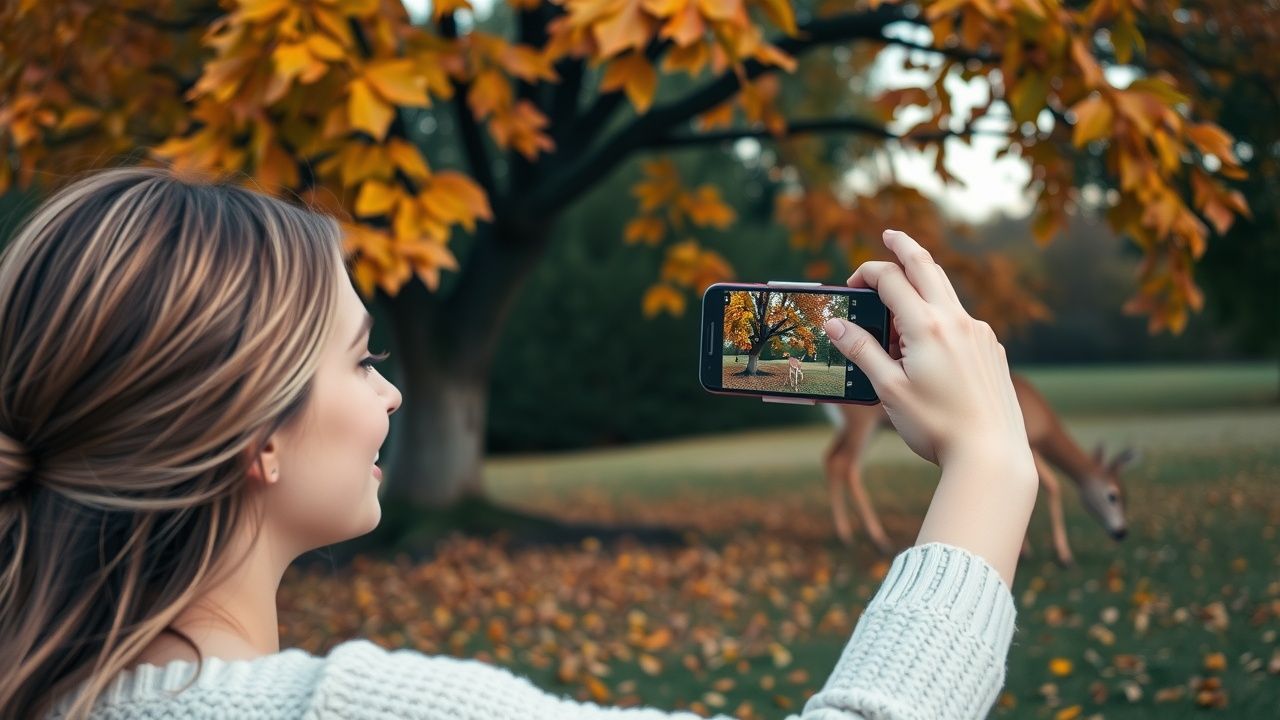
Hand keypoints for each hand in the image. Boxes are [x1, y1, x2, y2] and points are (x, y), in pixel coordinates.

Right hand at [823, 230, 1032, 472]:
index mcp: (927, 326)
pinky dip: (939, 316)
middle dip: (905, 247)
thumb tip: (834, 324)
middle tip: (890, 235)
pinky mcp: (992, 349)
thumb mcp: (888, 389)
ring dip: (921, 286)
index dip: (866, 275)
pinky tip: (927, 347)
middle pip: (927, 266)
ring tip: (900, 305)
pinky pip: (961, 320)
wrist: (991, 454)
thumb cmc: (936, 426)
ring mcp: (980, 333)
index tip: (850, 288)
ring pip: (946, 292)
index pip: (890, 279)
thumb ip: (861, 351)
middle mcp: (957, 320)